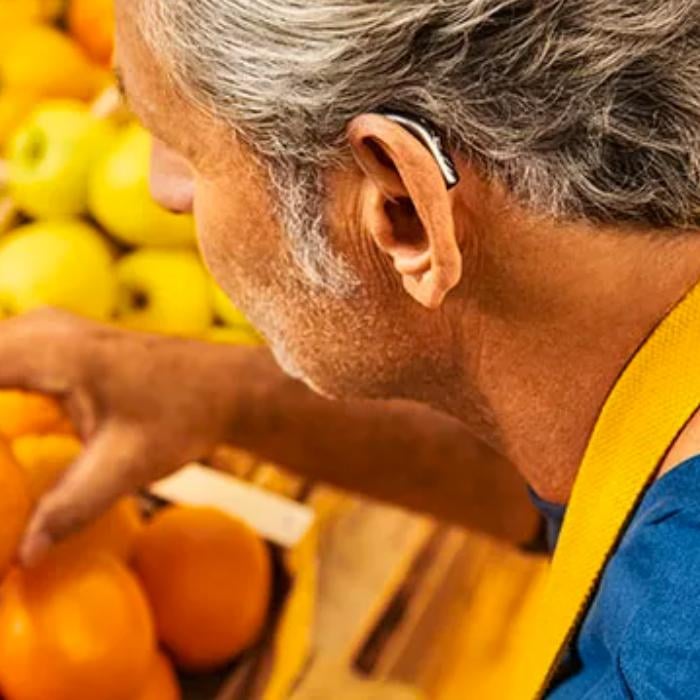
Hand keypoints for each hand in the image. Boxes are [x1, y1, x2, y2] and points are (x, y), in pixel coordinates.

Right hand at [0, 309, 247, 564]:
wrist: (225, 386)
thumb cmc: (186, 414)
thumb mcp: (127, 465)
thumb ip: (70, 508)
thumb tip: (22, 556)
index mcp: (50, 350)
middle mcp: (40, 328)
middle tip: (0, 467)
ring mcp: (46, 328)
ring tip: (5, 452)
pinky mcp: (53, 341)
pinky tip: (7, 428)